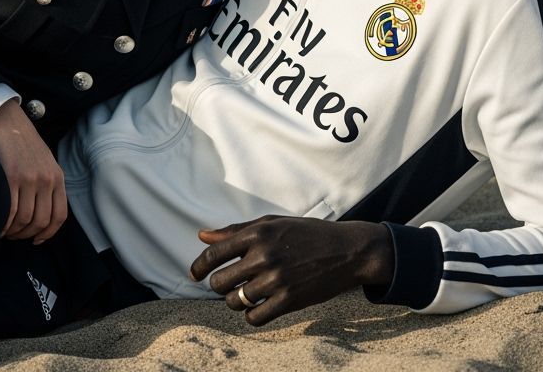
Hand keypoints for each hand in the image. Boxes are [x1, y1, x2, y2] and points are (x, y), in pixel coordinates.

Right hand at [0, 100, 66, 244]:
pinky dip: (3, 224)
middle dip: (26, 234)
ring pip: (24, 219)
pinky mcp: (11, 176)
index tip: (36, 239)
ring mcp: (29, 178)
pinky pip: (9, 211)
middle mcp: (46, 179)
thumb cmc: (22, 143)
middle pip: (41, 221)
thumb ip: (47, 184)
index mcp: (57, 177)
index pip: (59, 216)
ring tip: (3, 230)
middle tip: (14, 235)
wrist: (6, 120)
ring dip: (13, 231)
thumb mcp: (44, 161)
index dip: (47, 233)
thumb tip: (39, 214)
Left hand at [188, 216, 394, 325]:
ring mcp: (276, 280)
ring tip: (245, 294)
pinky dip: (251, 315)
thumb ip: (236, 230)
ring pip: (235, 301)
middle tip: (229, 284)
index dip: (198, 267)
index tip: (194, 275)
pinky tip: (258, 307)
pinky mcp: (290, 300)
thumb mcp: (272, 224)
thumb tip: (202, 236)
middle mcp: (264, 256)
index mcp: (257, 234)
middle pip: (220, 282)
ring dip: (235, 301)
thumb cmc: (306, 234)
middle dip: (219, 286)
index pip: (213, 254)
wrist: (347, 250)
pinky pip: (255, 318)